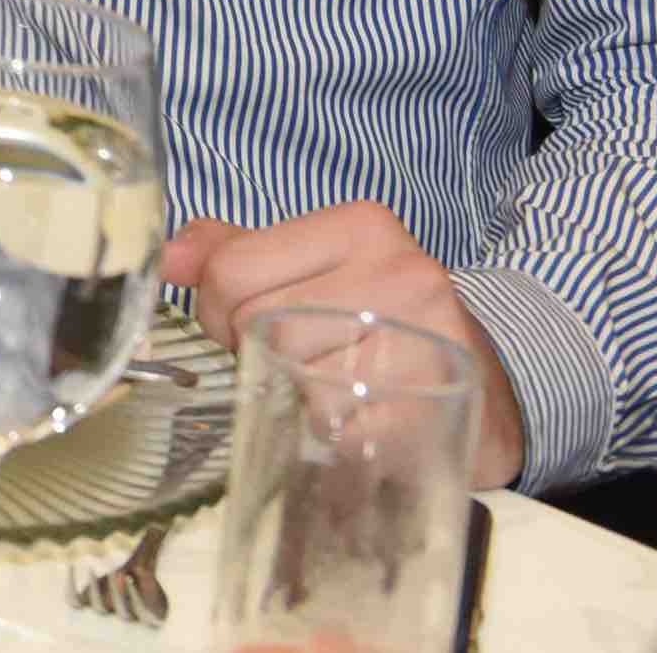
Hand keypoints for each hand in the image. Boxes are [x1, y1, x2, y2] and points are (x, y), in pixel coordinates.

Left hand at [164, 200, 526, 485]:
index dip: (217, 309)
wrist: (489, 383)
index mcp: (361, 226)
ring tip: (330, 383)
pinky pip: (337, 424)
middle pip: (259, 324)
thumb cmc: (379, 320)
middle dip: (256, 353)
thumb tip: (167, 256)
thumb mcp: (311, 267)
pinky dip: (329, 430)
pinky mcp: (433, 403)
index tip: (242, 324)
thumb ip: (234, 252)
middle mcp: (400, 272)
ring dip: (296, 394)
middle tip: (292, 360)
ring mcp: (423, 338)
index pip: (232, 270)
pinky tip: (354, 414)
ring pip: (294, 375)